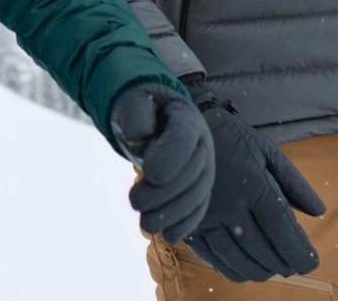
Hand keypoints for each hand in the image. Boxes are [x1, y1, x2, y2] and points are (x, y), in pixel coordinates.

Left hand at [111, 83, 214, 241]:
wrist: (152, 119)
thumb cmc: (141, 110)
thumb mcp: (133, 103)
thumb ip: (136, 114)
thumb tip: (140, 137)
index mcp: (187, 118)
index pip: (184, 137)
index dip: (170, 156)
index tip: (150, 172)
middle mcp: (202, 145)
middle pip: (192, 172)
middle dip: (164, 192)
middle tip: (134, 202)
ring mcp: (203, 168)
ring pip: (196, 195)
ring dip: (172, 214)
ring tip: (146, 224)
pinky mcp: (198, 189)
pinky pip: (198, 208)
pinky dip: (185, 224)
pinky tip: (169, 234)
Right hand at [185, 82, 323, 281]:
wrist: (179, 129)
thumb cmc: (230, 137)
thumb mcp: (266, 150)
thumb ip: (294, 183)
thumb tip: (319, 212)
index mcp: (255, 186)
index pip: (282, 231)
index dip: (299, 253)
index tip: (310, 264)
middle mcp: (231, 205)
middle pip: (262, 249)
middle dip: (281, 263)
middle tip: (292, 267)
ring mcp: (207, 216)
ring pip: (237, 257)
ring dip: (258, 270)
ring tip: (271, 271)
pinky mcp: (189, 222)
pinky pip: (211, 256)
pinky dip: (230, 269)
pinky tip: (242, 271)